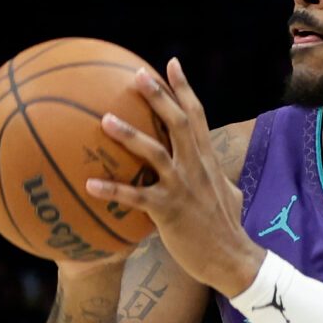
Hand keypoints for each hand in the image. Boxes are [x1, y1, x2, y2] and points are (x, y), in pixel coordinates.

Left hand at [88, 59, 260, 297]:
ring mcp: (183, 188)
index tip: (171, 63)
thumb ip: (218, 178)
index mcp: (207, 160)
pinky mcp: (169, 211)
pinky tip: (90, 185)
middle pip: (178, 122)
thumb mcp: (230, 194)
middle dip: (159, 96)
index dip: (184, 88)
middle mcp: (196, 168)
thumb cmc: (227, 229)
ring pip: (155, 153)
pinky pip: (136, 197)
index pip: (197, 116)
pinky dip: (113, 190)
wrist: (232, 259)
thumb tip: (216, 172)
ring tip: (105, 119)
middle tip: (137, 74)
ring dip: (130, 135)